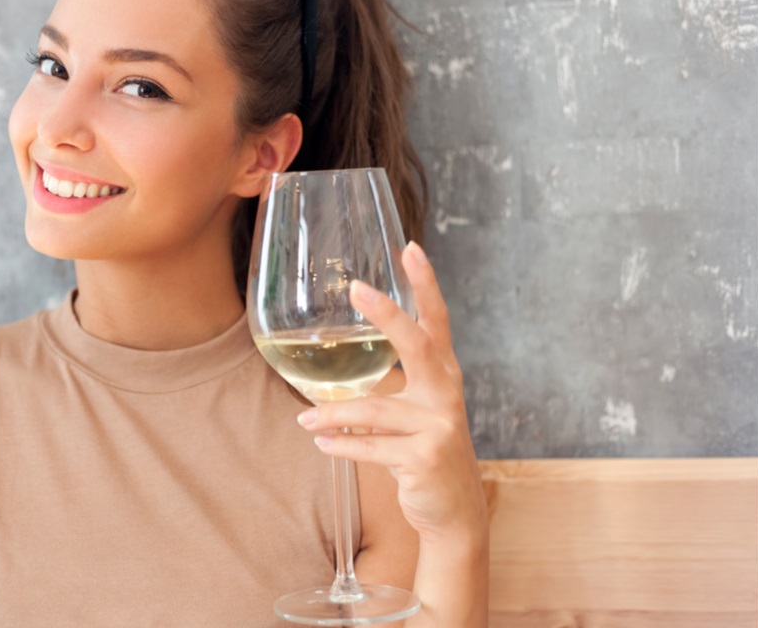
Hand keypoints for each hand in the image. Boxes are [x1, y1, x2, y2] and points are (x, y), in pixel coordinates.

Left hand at [295, 241, 486, 544]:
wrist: (452, 511)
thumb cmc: (424, 449)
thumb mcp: (415, 410)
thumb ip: (389, 383)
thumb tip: (332, 361)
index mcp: (443, 374)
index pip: (436, 321)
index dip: (426, 284)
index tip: (411, 247)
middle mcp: (446, 394)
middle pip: (416, 344)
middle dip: (388, 314)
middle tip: (356, 287)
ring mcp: (438, 427)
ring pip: (373, 409)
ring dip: (332, 413)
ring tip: (304, 418)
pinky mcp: (424, 459)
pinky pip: (369, 447)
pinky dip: (341, 445)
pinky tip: (321, 442)